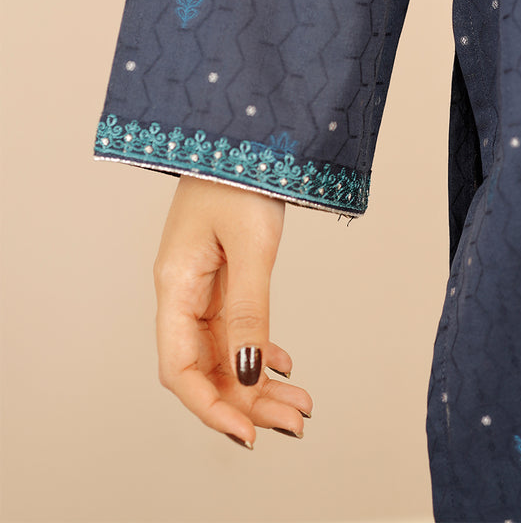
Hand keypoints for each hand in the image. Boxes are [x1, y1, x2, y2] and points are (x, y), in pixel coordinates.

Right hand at [153, 176, 311, 447]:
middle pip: (206, 365)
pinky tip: (283, 362)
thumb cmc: (241, 172)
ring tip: (301, 403)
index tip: (249, 433)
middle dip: (247, 401)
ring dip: (258, 381)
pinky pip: (234, 325)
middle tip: (296, 422)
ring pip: (225, 349)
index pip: (178, 368)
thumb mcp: (252, 244)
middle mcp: (183, 289)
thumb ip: (249, 309)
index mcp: (176, 283)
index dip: (209, 407)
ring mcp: (203, 282)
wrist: (246, 128)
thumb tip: (251, 374)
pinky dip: (259, 349)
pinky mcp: (223, 272)